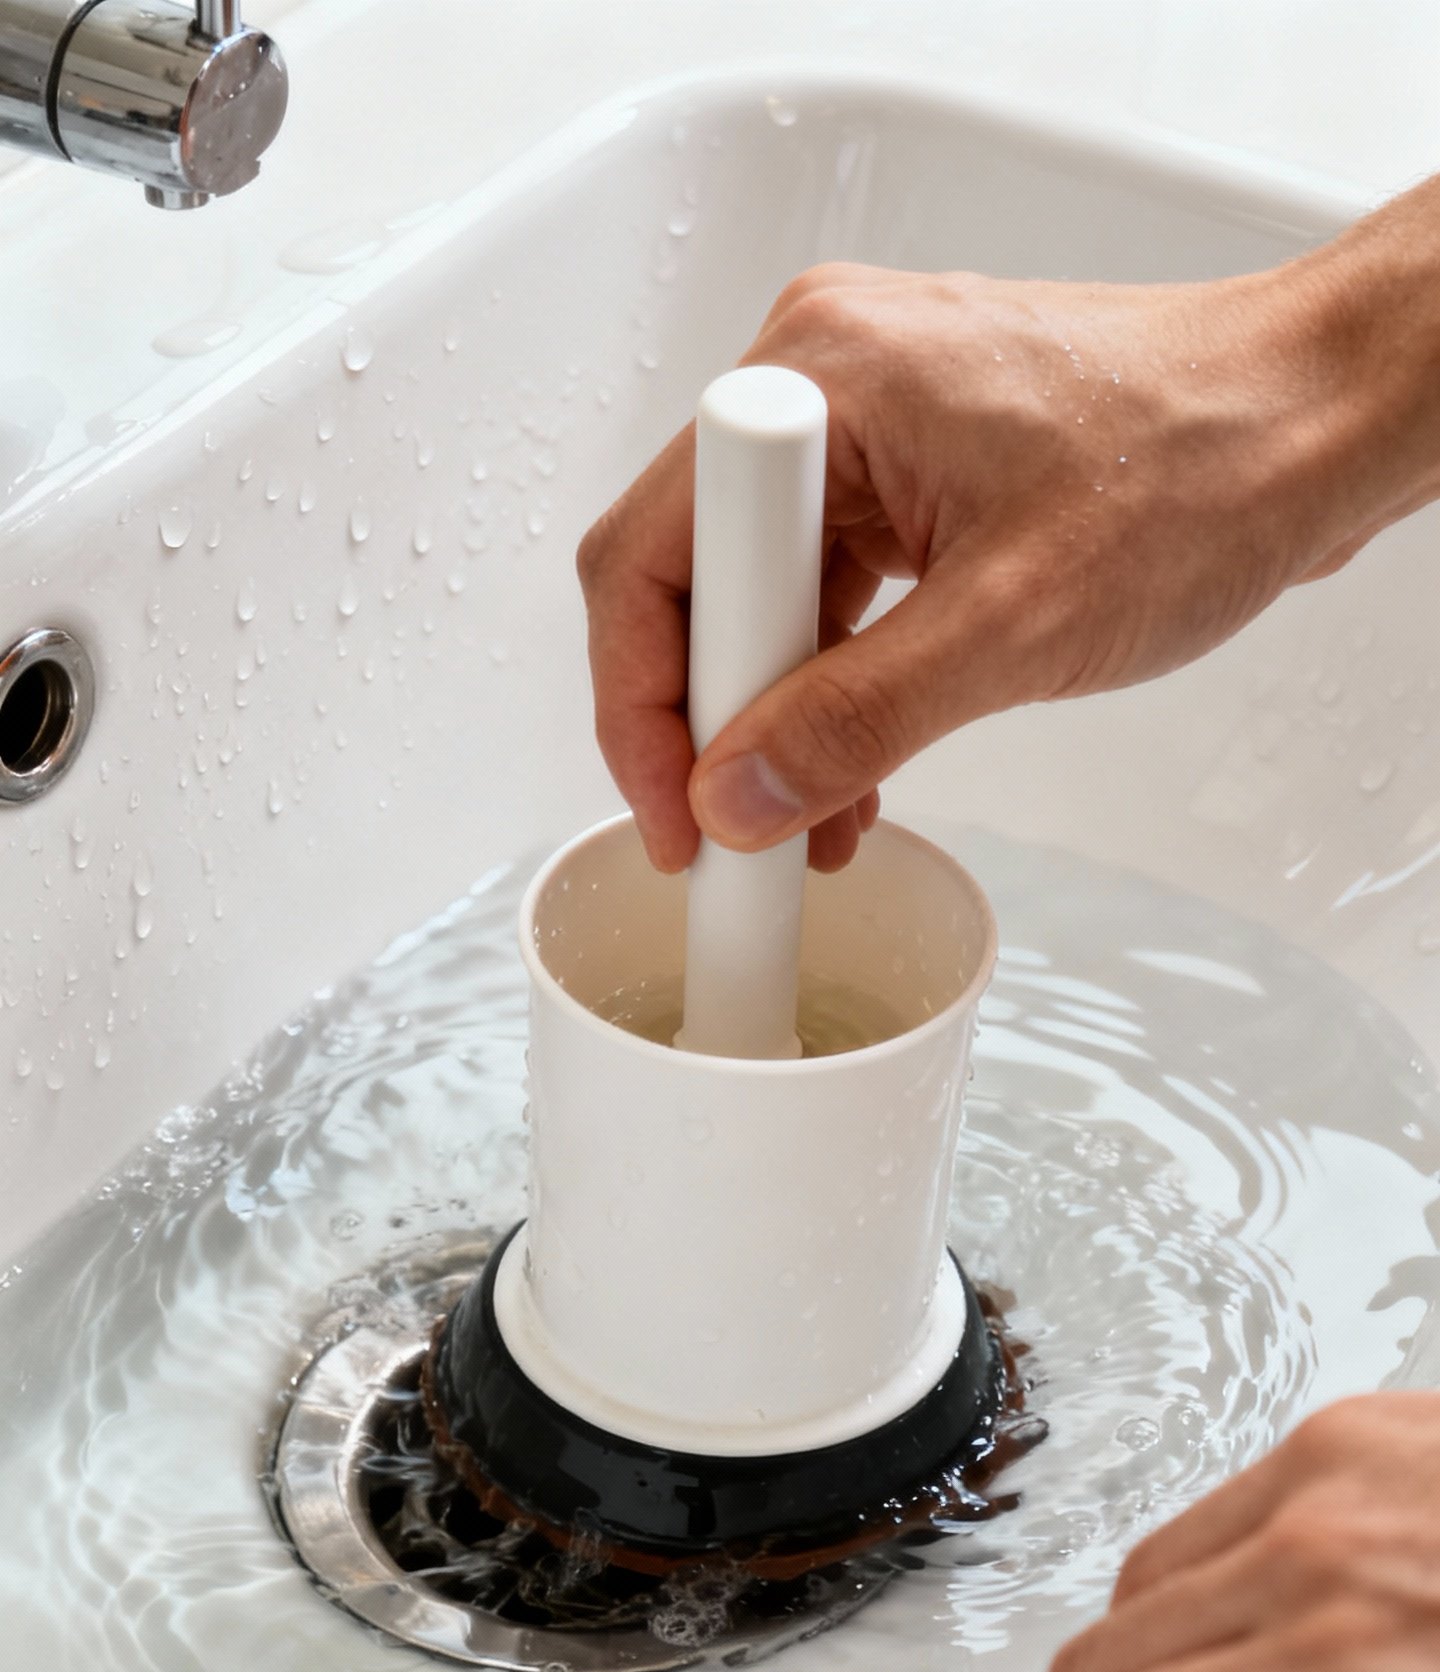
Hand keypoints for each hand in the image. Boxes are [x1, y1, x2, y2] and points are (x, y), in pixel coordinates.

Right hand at [577, 190, 1439, 873]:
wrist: (1325, 422)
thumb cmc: (1209, 465)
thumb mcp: (1014, 626)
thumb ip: (855, 723)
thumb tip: (738, 798)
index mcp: (823, 378)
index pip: (650, 558)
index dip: (643, 709)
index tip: (677, 815)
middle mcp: (831, 381)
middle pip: (695, 577)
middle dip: (715, 722)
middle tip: (742, 832)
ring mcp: (876, 422)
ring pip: (765, 593)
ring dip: (779, 717)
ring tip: (816, 823)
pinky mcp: (919, 464)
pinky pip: (834, 585)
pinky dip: (837, 681)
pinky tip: (859, 765)